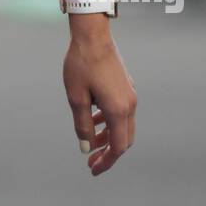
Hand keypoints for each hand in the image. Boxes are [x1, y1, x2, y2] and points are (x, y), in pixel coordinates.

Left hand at [63, 32, 135, 174]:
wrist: (93, 35)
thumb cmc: (81, 64)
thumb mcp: (76, 97)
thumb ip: (82, 125)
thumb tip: (86, 148)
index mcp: (118, 110)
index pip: (118, 147)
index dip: (107, 161)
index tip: (93, 169)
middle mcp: (129, 104)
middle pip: (124, 139)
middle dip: (108, 152)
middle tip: (91, 162)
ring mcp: (130, 94)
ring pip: (122, 125)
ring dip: (107, 136)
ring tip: (89, 142)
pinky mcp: (126, 86)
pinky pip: (120, 111)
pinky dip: (108, 121)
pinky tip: (93, 119)